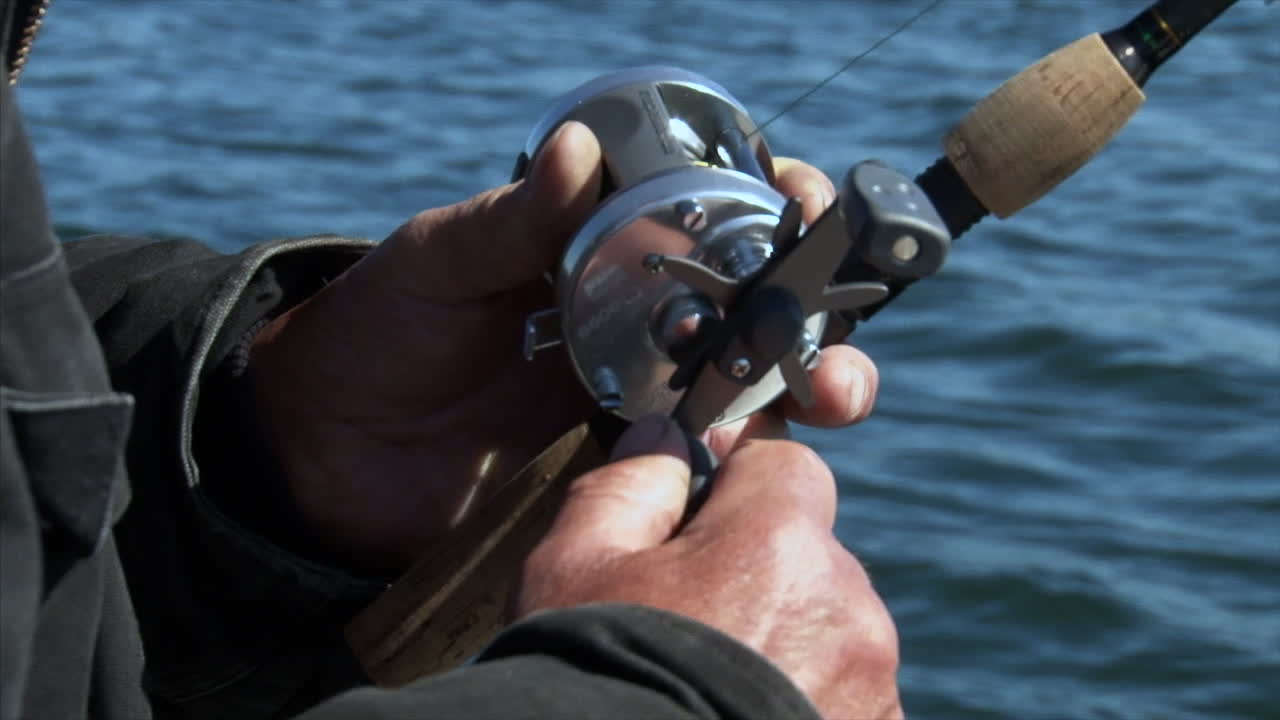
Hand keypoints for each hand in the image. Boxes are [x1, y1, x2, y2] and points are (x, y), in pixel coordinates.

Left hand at [249, 121, 877, 571]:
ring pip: (752, 382)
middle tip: (831, 325)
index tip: (802, 200)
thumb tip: (579, 148)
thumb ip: (514, 218)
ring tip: (829, 391)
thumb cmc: (380, 331)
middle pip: (758, 302)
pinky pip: (704, 460)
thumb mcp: (442, 258)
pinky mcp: (625, 466)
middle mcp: (638, 316)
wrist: (326, 451)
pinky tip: (762, 450)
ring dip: (810, 382)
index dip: (773, 204)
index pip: (714, 212)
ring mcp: (637, 393)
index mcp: (603, 246)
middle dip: (817, 308)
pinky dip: (747, 456)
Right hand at [516, 418, 902, 719]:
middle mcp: (845, 606)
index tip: (699, 516)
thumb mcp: (572, 568)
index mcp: (777, 539)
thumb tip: (666, 439)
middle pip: (811, 553)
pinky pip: (848, 695)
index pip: (785, 464)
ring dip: (790, 643)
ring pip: (830, 629)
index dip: (738, 481)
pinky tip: (740, 718)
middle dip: (760, 572)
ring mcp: (871, 685)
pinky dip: (809, 700)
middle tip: (691, 621)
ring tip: (714, 690)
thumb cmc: (593, 679)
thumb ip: (628, 486)